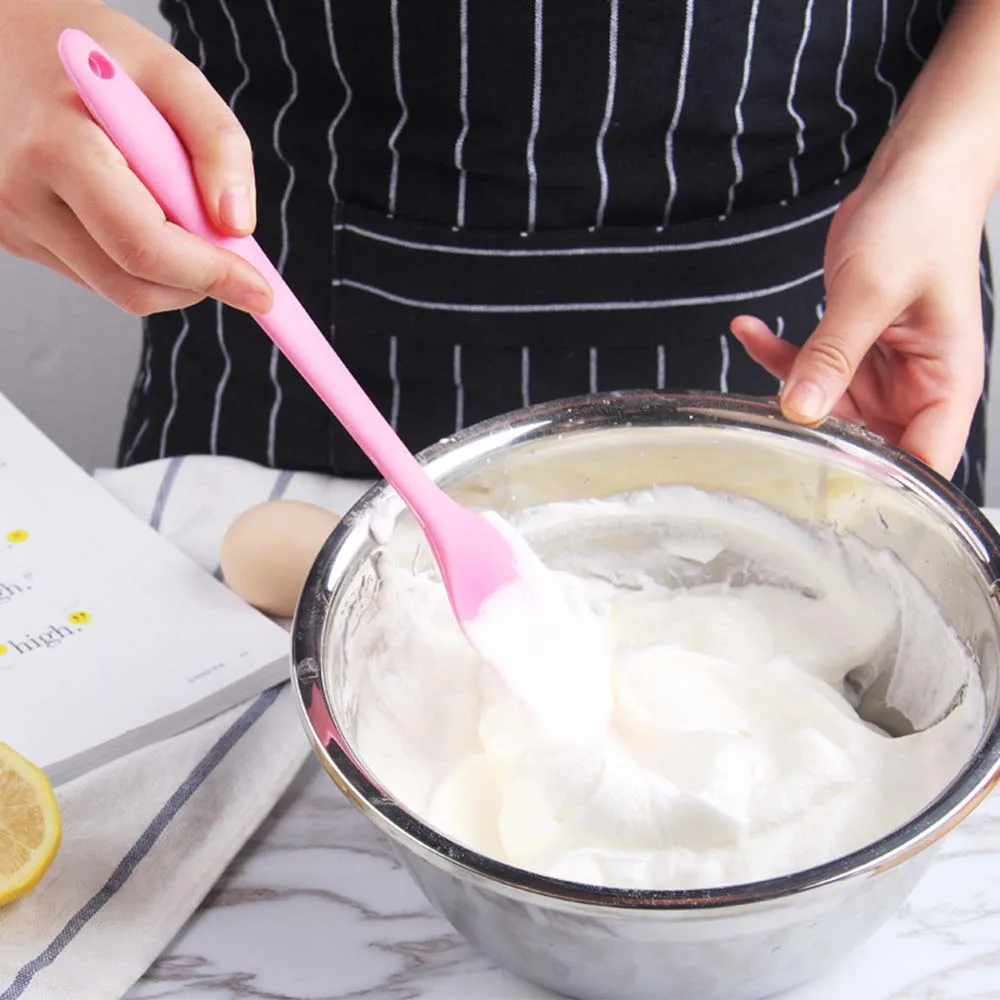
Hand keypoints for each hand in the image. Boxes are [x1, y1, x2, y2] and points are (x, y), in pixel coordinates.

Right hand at [0, 0, 271, 315]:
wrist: (1, 39)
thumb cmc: (95, 54)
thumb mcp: (168, 72)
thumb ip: (217, 142)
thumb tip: (238, 225)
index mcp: (57, 146)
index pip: (144, 245)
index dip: (210, 276)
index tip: (261, 291)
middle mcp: (19, 194)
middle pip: (131, 285)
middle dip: (197, 285)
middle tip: (236, 263)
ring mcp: (10, 221)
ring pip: (116, 288)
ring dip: (169, 273)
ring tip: (177, 208)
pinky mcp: (11, 236)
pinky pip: (95, 273)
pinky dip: (135, 259)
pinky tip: (134, 205)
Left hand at [730, 160, 985, 478]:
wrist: (911, 176)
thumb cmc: (921, 222)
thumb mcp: (872, 292)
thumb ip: (833, 355)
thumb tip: (801, 409)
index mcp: (945, 383)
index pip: (923, 461)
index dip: (881, 484)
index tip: (829, 486)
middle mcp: (915, 385)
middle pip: (868, 445)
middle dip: (820, 437)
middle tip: (776, 423)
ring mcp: (880, 370)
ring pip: (827, 411)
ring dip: (789, 391)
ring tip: (760, 361)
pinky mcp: (849, 350)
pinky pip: (807, 369)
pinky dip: (775, 354)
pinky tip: (750, 331)